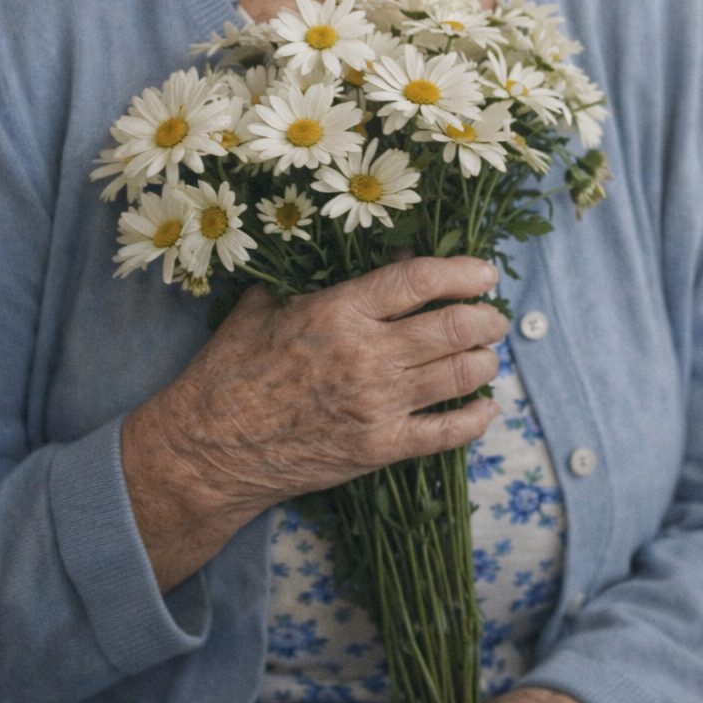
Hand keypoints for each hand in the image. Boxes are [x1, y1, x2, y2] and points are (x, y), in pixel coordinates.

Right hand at [122, 254, 505, 589]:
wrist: (209, 448)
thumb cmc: (230, 370)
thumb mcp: (263, 306)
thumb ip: (310, 279)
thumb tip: (353, 254)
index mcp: (338, 311)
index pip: (419, 281)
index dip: (462, 272)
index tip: (484, 273)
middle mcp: (366, 355)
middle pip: (452, 328)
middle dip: (485, 320)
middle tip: (493, 317)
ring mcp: (377, 405)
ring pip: (457, 376)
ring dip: (483, 362)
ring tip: (487, 355)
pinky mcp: (379, 449)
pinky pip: (446, 433)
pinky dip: (474, 418)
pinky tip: (485, 408)